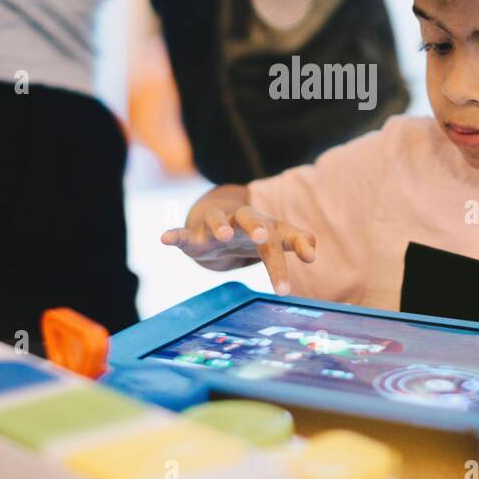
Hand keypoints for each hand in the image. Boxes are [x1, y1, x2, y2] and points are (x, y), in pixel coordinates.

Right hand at [160, 202, 315, 293]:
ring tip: (223, 236)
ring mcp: (216, 227)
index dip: (298, 245)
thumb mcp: (277, 238)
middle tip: (263, 237)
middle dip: (256, 227)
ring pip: (217, 220)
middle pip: (250, 219)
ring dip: (220, 226)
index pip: (283, 236)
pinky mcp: (193, 234)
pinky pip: (182, 233)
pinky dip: (173, 235)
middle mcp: (241, 222)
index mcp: (264, 225)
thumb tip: (314, 252)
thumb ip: (298, 240)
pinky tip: (164, 238)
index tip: (311, 259)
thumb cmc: (254, 233)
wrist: (218, 222)